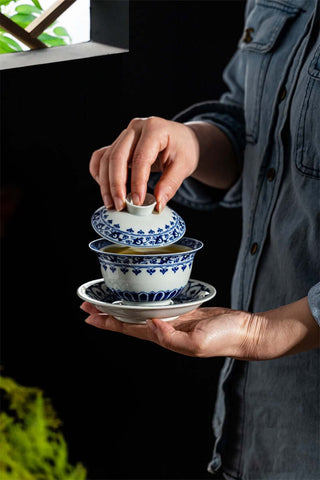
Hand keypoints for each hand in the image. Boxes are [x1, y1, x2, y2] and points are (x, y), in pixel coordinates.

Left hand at [81, 296, 318, 359]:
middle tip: (88, 303)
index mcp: (164, 337)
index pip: (128, 329)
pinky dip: (143, 300)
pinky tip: (139, 295)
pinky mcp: (184, 310)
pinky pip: (157, 304)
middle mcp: (164, 329)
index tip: (89, 315)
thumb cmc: (224, 338)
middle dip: (107, 314)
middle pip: (129, 321)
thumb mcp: (198, 342)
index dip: (108, 323)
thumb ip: (172, 338)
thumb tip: (151, 324)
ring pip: (140, 312)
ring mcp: (173, 320)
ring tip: (107, 299)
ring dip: (122, 306)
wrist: (244, 332)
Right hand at [89, 117, 199, 210]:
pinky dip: (100, 173)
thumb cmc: (184, 149)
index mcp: (155, 128)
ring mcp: (125, 134)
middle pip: (117, 156)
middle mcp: (136, 127)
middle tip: (119, 206)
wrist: (181, 139)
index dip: (137, 182)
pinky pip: (101, 157)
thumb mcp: (185, 166)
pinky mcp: (117, 143)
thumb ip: (171, 184)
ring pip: (106, 158)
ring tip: (112, 204)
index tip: (137, 202)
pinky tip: (106, 189)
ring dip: (105, 183)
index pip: (140, 158)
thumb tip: (157, 204)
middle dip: (116, 184)